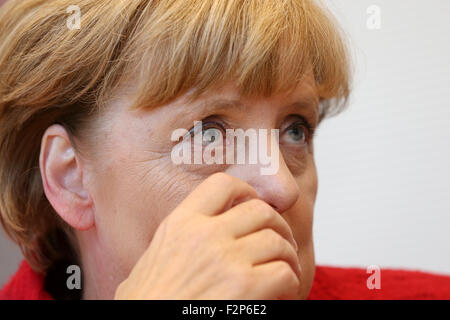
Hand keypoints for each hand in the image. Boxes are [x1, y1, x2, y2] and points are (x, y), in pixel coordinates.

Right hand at [114, 172, 300, 298]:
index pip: (223, 184)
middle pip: (260, 211)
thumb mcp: (154, 257)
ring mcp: (226, 260)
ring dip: (287, 256)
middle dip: (277, 225)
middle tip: (280, 241)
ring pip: (277, 241)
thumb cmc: (148, 301)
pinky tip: (282, 292)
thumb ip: (179, 237)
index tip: (253, 205)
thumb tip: (198, 232)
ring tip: (284, 269)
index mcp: (181, 224)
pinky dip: (290, 282)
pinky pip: (284, 272)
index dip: (246, 191)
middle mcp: (205, 236)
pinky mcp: (245, 288)